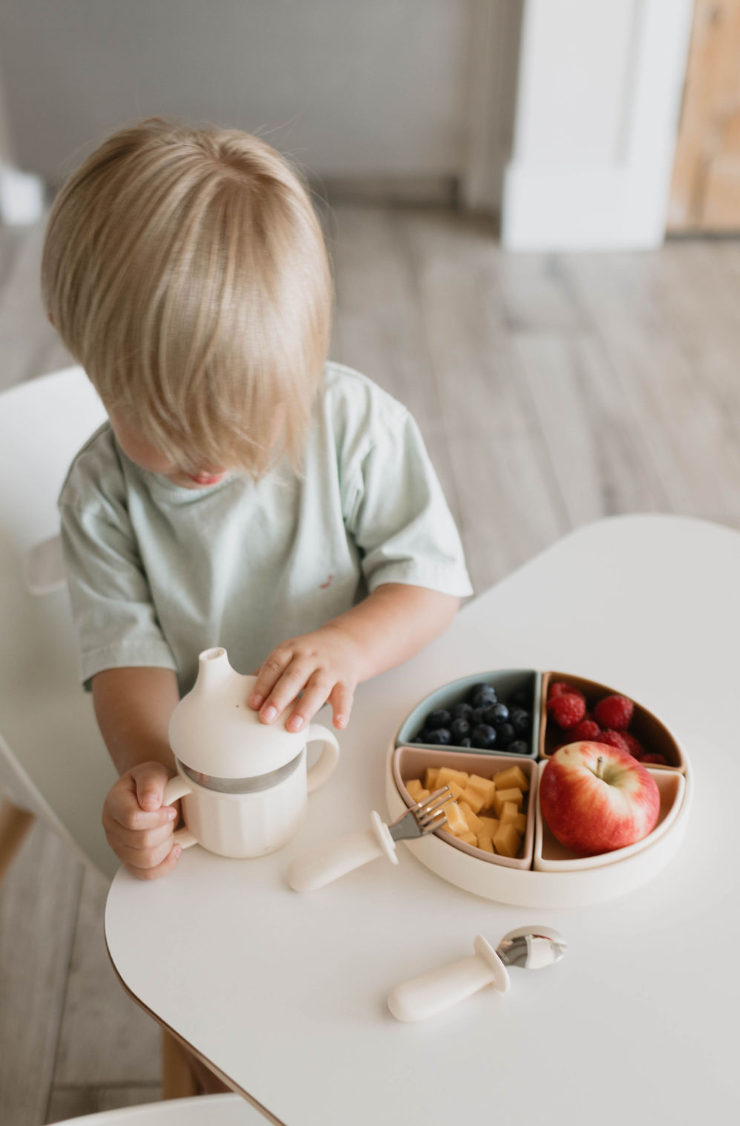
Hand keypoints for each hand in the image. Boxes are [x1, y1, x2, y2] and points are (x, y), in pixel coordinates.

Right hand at [102, 761, 181, 879]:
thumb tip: (149, 803)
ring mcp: (119, 846)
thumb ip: (151, 782)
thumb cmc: (152, 784)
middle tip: (170, 818)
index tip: (170, 810)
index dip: (157, 818)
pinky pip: (147, 874)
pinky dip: (166, 864)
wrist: (153, 794)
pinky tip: (174, 848)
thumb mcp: (153, 772)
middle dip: (165, 830)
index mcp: (114, 802)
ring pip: (146, 860)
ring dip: (166, 846)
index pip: (132, 819)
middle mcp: (112, 827)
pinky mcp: (130, 861)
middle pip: (141, 842)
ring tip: (170, 831)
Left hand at [249, 626, 360, 731]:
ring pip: (318, 688)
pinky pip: (345, 696)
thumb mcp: (289, 654)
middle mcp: (310, 658)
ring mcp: (329, 669)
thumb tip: (245, 692)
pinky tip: (338, 723)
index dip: (262, 684)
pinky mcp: (346, 681)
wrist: (346, 642)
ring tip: (293, 726)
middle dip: (279, 698)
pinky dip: (343, 711)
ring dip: (305, 708)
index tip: (253, 703)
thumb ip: (270, 673)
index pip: (274, 665)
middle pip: (293, 677)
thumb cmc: (311, 654)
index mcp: (291, 650)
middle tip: (267, 717)